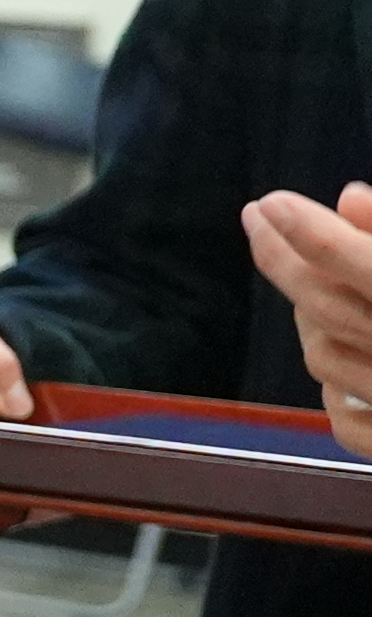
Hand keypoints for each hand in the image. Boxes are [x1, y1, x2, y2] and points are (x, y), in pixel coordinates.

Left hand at [248, 193, 371, 454]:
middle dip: (284, 260)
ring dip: (309, 317)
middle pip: (328, 307)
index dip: (313, 232)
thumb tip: (349, 198)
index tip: (269, 203)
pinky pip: (343, 419)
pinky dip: (332, 383)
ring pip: (323, 357)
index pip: (368, 266)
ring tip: (311, 283)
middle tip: (256, 218)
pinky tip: (335, 356)